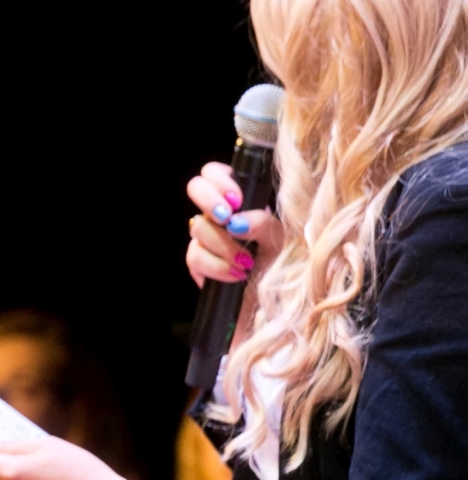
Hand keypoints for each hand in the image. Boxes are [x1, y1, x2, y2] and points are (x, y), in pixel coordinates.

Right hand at [186, 161, 281, 287]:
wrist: (273, 307)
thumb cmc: (284, 268)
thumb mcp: (283, 240)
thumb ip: (264, 223)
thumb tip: (235, 222)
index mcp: (244, 201)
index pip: (219, 172)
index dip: (220, 179)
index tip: (236, 200)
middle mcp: (222, 215)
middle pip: (196, 187)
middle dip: (209, 200)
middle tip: (226, 218)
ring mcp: (207, 237)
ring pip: (197, 226)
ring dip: (223, 244)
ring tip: (245, 262)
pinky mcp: (198, 262)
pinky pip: (195, 255)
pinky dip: (216, 266)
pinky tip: (235, 275)